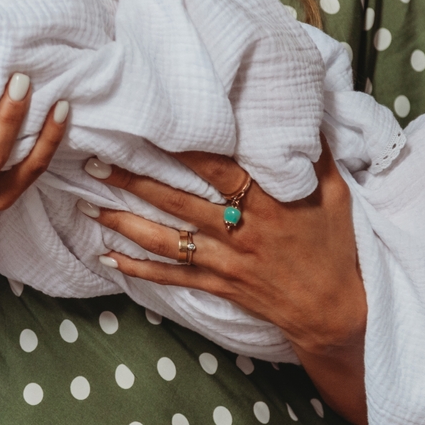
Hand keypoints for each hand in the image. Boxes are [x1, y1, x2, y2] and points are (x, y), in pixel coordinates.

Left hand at [81, 140, 368, 424]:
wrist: (334, 311)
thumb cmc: (336, 247)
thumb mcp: (337, 195)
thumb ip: (316, 156)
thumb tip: (305, 114)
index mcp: (268, 203)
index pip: (219, 171)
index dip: (184, 151)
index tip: (151, 129)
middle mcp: (240, 231)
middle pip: (177, 202)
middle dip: (133, 182)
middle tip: (95, 162)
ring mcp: (226, 261)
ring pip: (165, 240)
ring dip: (124, 223)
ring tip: (88, 204)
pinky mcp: (220, 285)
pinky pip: (172, 277)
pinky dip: (138, 270)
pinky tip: (107, 258)